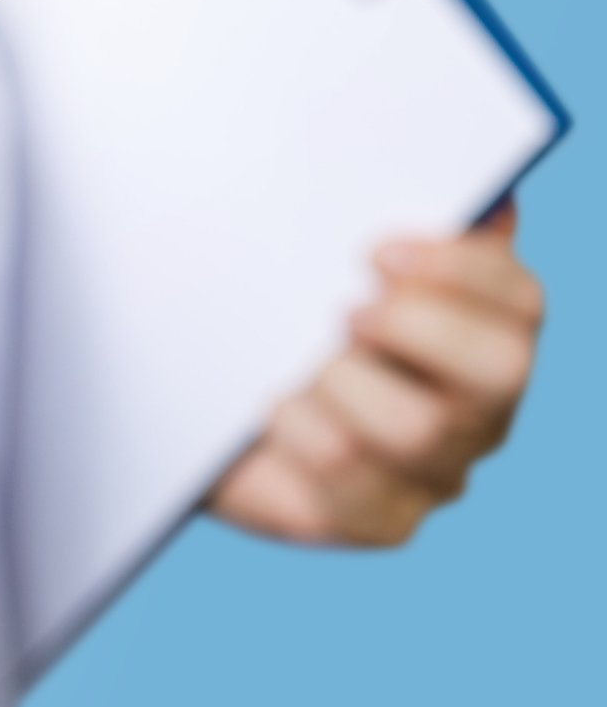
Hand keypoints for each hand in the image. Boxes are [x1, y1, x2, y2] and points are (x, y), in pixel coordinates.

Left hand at [208, 202, 543, 546]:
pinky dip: (294, 434)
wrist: (188, 392)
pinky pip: (342, 481)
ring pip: (412, 431)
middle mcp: (475, 412)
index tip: (375, 250)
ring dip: (339, 385)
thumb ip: (371, 201)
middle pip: (498, 373)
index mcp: (481, 332)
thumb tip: (452, 185)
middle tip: (344, 312)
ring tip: (291, 367)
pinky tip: (264, 412)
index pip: (519, 300)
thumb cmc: (265, 307)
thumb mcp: (308, 246)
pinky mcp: (365, 520)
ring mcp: (426, 475)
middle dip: (418, 328)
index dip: (460, 270)